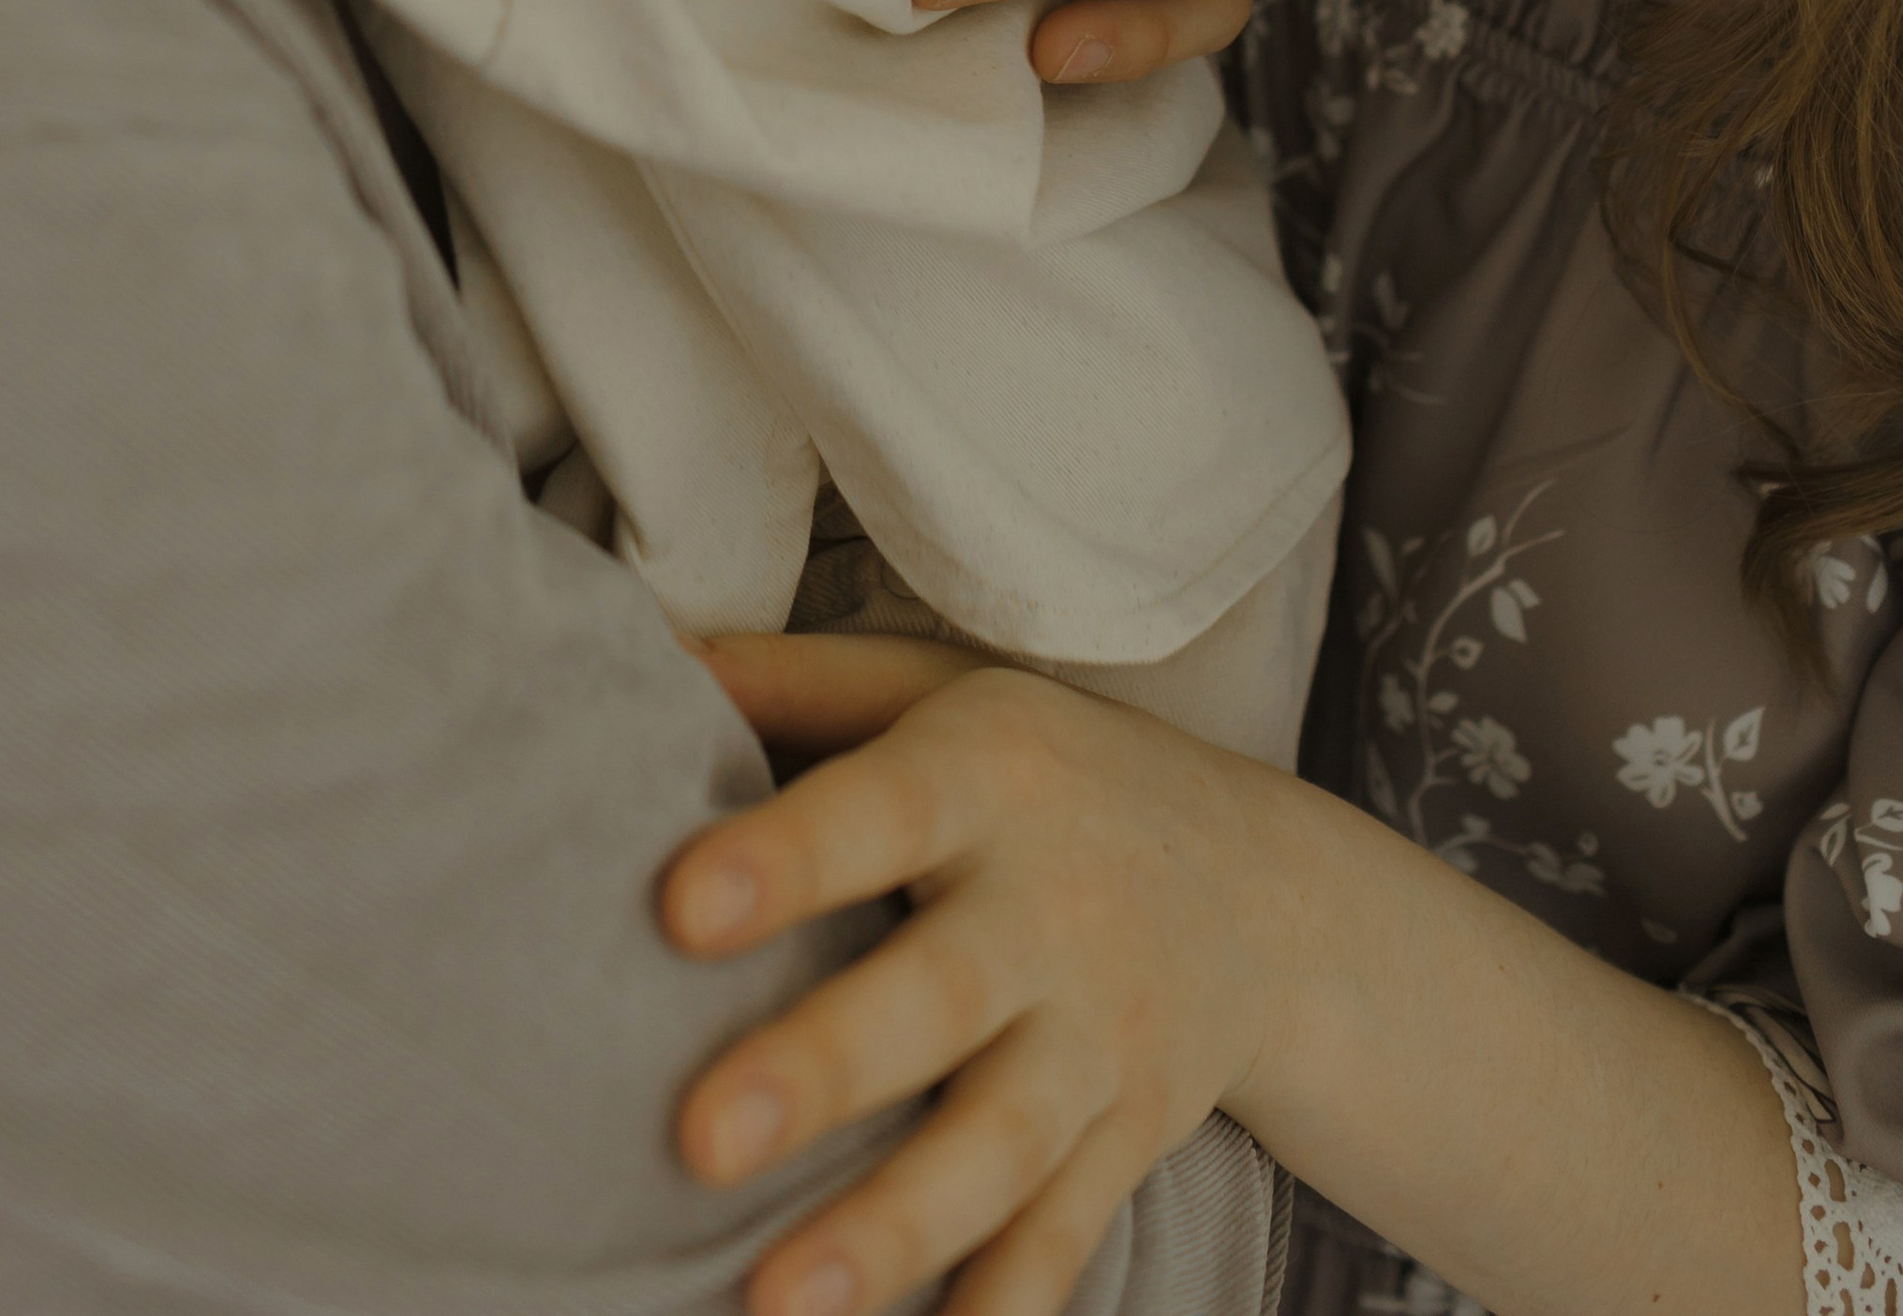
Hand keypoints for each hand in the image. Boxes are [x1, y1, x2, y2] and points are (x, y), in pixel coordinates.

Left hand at [663, 640, 1809, 1315]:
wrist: (1270, 890)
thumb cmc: (1046, 771)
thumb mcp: (936, 685)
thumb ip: (790, 681)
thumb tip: (632, 652)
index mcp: (988, 776)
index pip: (879, 809)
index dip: (788, 858)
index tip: (681, 905)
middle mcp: (1052, 910)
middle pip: (936, 996)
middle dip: (825, 1068)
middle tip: (701, 1136)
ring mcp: (1100, 1042)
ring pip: (996, 1146)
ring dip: (891, 1231)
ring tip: (777, 1305)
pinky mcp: (1127, 1146)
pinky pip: (1063, 1239)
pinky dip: (1005, 1305)